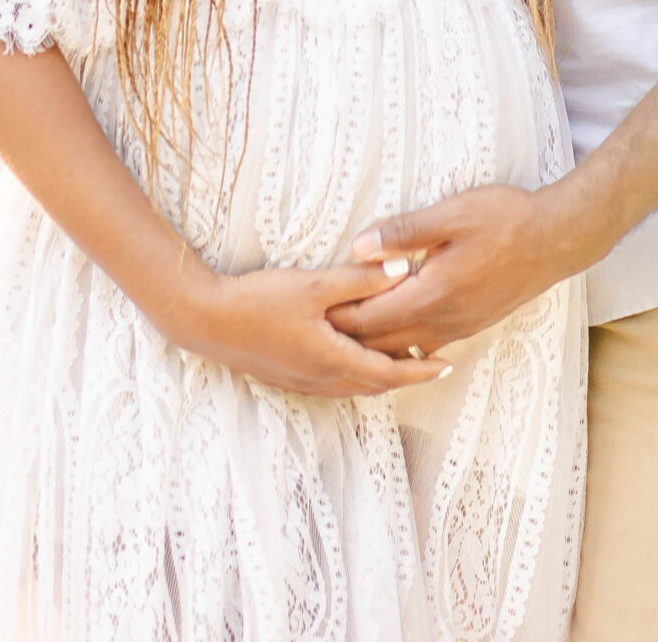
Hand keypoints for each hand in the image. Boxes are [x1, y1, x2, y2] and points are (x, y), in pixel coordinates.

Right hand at [177, 260, 455, 397]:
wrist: (208, 322)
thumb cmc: (260, 302)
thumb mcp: (315, 286)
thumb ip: (360, 280)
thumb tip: (405, 270)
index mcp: (334, 360)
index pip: (390, 372)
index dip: (422, 369)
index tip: (448, 364)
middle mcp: (322, 379)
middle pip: (375, 385)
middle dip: (407, 376)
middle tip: (434, 363)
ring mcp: (303, 381)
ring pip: (354, 387)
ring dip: (381, 377)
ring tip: (402, 361)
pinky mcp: (288, 376)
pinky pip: (335, 383)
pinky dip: (356, 375)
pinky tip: (355, 359)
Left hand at [326, 185, 571, 355]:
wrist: (556, 240)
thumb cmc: (505, 219)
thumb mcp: (452, 214)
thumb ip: (404, 233)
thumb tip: (359, 247)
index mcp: (432, 295)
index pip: (370, 320)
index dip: (338, 318)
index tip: (309, 312)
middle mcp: (443, 321)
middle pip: (382, 343)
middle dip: (348, 337)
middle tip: (314, 328)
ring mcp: (459, 327)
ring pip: (404, 349)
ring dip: (374, 344)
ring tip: (344, 335)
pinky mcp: (471, 324)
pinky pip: (426, 344)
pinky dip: (401, 345)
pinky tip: (391, 335)